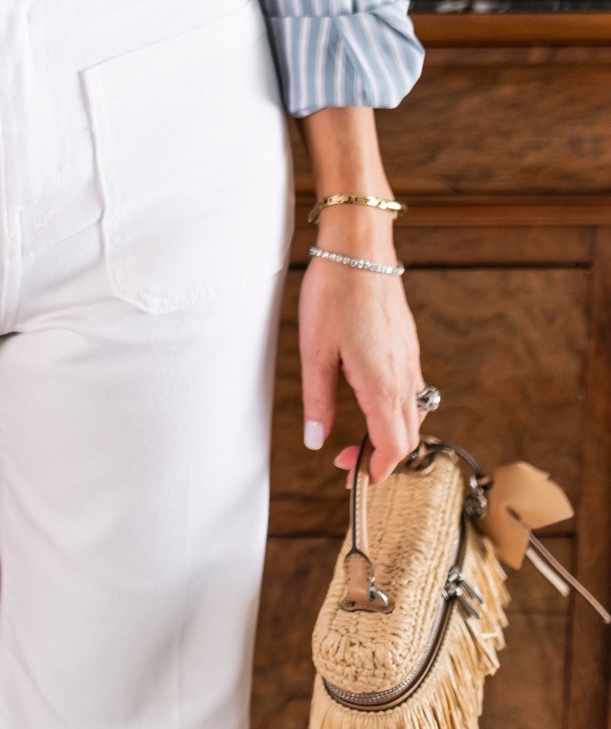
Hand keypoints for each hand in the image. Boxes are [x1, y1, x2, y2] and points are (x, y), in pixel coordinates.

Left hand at [299, 213, 426, 485]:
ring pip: (413, 414)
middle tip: (348, 462)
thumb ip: (318, 401)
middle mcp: (404, 376)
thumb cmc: (333, 294)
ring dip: (391, 434)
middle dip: (382, 459)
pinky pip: (413, 390)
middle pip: (408, 437)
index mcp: (382, 384)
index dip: (376, 471)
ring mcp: (410, 359)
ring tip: (359, 436)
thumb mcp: (315, 352)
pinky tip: (373, 401)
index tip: (355, 481)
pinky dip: (397, 410)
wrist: (360, 247)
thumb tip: (317, 441)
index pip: (394, 447)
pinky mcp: (408, 345)